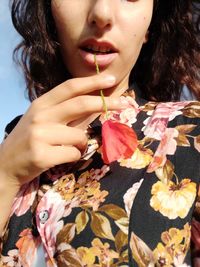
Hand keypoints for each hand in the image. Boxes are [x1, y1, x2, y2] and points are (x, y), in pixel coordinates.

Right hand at [0, 74, 124, 186]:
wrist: (5, 165)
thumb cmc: (30, 140)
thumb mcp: (45, 120)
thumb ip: (69, 113)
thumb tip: (98, 105)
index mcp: (42, 104)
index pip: (70, 87)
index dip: (92, 82)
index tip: (111, 79)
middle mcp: (40, 115)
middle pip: (80, 104)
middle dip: (106, 103)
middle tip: (125, 103)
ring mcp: (40, 135)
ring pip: (80, 136)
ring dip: (81, 144)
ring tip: (67, 149)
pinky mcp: (42, 155)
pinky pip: (74, 154)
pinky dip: (73, 157)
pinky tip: (59, 158)